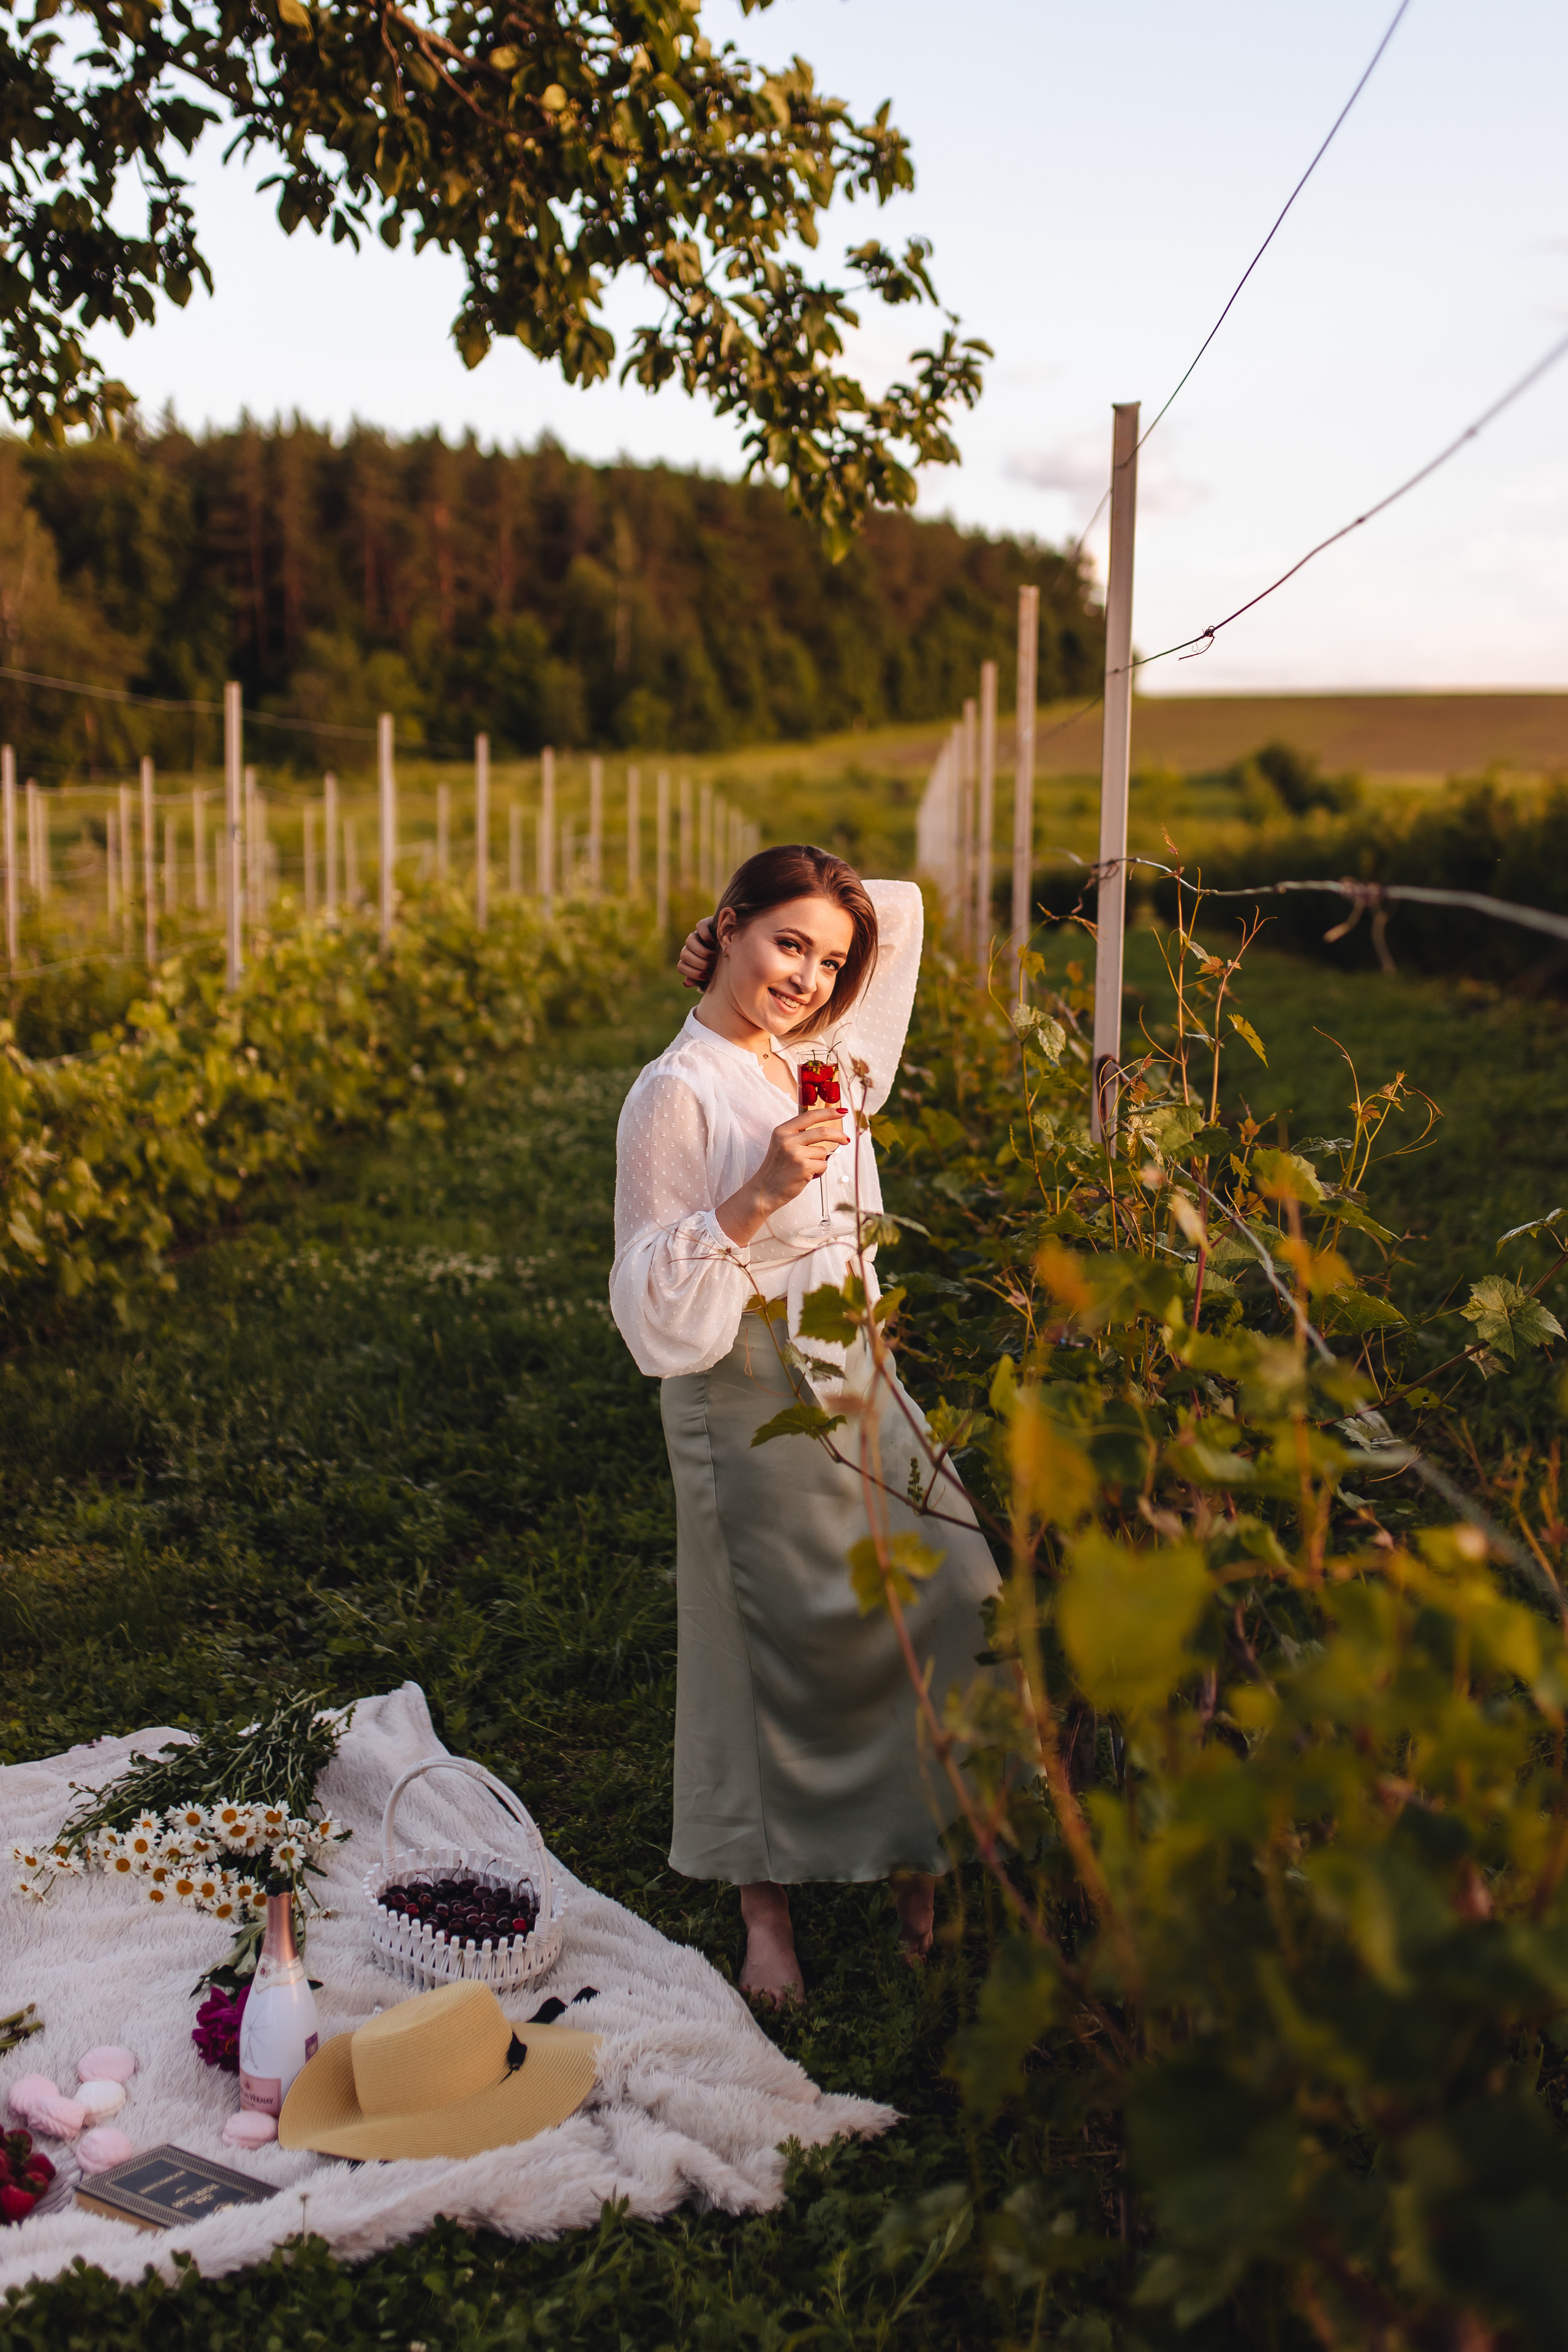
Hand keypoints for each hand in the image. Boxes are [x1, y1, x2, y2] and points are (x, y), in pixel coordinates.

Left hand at [677, 916, 717, 989]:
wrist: (734, 946)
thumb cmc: (722, 964)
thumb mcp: (712, 973)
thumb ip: (699, 979)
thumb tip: (686, 983)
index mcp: (689, 960)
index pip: (681, 966)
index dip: (692, 973)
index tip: (706, 976)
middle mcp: (690, 947)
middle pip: (684, 955)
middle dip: (697, 963)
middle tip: (710, 966)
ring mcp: (697, 934)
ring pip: (689, 941)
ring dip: (700, 951)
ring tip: (712, 956)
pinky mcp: (706, 924)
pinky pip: (700, 926)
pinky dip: (705, 935)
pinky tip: (712, 943)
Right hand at [716, 1106, 845, 1246]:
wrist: (764, 1191)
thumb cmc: (777, 1170)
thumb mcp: (782, 1146)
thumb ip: (799, 1136)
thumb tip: (828, 1133)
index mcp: (782, 1131)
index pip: (809, 1116)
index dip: (828, 1112)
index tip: (841, 1111)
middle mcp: (788, 1140)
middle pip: (822, 1132)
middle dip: (838, 1135)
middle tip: (845, 1139)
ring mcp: (795, 1153)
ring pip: (823, 1152)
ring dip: (820, 1161)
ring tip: (806, 1168)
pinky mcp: (803, 1167)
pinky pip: (823, 1165)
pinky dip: (819, 1171)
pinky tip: (806, 1175)